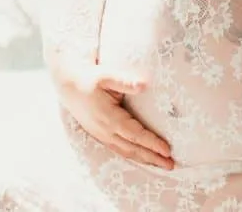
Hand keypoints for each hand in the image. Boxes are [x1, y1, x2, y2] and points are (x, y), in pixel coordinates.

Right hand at [51, 59, 174, 170]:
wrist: (69, 87)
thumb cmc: (90, 79)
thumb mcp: (105, 76)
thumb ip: (124, 81)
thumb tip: (143, 85)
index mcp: (109, 117)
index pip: (135, 134)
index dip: (151, 143)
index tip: (167, 149)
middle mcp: (106, 131)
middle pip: (133, 148)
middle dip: (153, 158)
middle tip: (171, 164)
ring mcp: (102, 135)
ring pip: (126, 152)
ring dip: (145, 160)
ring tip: (163, 165)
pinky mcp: (101, 136)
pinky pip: (120, 150)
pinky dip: (134, 156)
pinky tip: (144, 158)